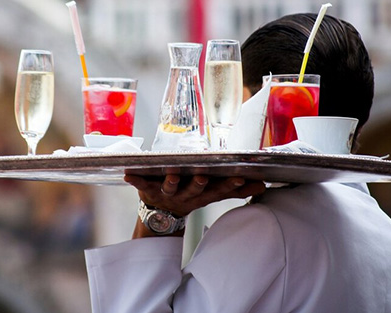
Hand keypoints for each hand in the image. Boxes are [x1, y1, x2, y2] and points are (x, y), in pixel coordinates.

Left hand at [124, 174, 265, 217]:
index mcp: (202, 194)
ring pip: (170, 186)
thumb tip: (262, 186)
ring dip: (171, 181)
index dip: (228, 186)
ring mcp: (166, 193)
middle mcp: (185, 195)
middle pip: (194, 190)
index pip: (218, 190)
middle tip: (203, 176)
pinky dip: (135, 179)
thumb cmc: (190, 196)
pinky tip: (128, 173)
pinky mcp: (148, 190)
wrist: (161, 216)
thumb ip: (235, 189)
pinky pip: (141, 184)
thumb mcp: (212, 194)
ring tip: (172, 173)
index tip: (239, 179)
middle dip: (199, 183)